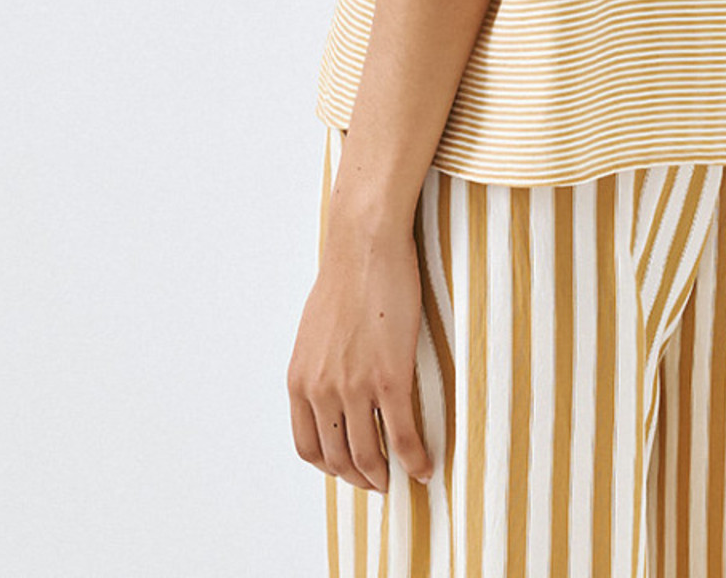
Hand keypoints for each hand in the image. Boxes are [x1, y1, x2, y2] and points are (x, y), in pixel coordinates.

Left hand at [287, 212, 435, 493]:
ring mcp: (354, 387)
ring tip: (401, 477)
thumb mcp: (315, 330)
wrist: (365, 244)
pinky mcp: (389, 378)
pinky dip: (414, 459)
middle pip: (338, 458)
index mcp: (300, 380)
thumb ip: (319, 364)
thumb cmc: (346, 276)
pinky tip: (425, 465)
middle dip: (360, 477)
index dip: (330, 466)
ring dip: (385, 476)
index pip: (308, 446)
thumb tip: (331, 384)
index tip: (349, 468)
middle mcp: (321, 390)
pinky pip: (401, 437)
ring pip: (369, 455)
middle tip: (379, 481)